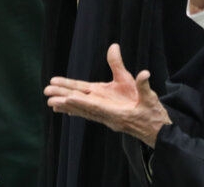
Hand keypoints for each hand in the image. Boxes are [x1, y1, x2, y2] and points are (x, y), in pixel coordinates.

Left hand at [45, 44, 170, 147]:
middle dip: (66, 100)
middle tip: (48, 94)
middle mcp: (107, 117)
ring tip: (49, 100)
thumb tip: (145, 73)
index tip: (67, 97)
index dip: (82, 102)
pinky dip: (74, 110)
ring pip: (82, 110)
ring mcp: (105, 118)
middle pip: (83, 107)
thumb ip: (143, 85)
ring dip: (65, 105)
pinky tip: (62, 108)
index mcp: (117, 114)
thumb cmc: (153, 114)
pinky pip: (86, 113)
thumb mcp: (150, 97)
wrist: (155, 131)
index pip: (96, 107)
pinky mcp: (105, 117)